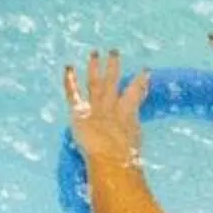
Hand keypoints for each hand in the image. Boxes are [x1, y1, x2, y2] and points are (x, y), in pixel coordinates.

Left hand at [62, 50, 150, 167]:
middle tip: (114, 52)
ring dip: (94, 67)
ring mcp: (95, 107)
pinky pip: (73, 93)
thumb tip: (136, 160)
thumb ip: (134, 146)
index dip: (140, 83)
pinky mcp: (80, 112)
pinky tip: (68, 68)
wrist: (111, 156)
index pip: (135, 93)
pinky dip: (69, 81)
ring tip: (94, 53)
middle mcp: (112, 106)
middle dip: (113, 66)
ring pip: (95, 83)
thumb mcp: (135, 148)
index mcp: (127, 113)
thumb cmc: (125, 158)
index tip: (144, 71)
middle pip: (113, 82)